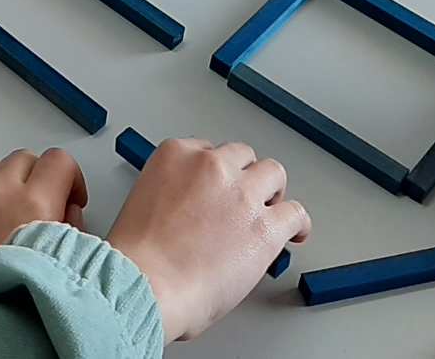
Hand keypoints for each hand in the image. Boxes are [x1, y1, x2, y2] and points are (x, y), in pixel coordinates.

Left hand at [0, 148, 87, 259]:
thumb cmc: (8, 298)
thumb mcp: (62, 263)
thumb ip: (71, 229)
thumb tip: (68, 212)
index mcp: (33, 201)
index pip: (59, 161)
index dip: (69, 178)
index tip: (69, 197)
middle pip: (24, 159)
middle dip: (36, 179)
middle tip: (38, 207)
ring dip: (1, 183)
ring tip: (4, 215)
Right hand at [106, 139, 308, 341]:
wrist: (146, 283)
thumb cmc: (137, 258)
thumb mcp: (143, 203)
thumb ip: (172, 195)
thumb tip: (190, 213)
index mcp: (175, 155)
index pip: (208, 150)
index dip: (216, 174)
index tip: (218, 189)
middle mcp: (211, 166)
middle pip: (243, 157)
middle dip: (244, 178)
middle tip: (244, 201)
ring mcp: (241, 193)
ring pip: (273, 174)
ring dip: (272, 193)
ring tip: (270, 212)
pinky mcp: (265, 226)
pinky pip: (295, 214)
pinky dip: (297, 224)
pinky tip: (295, 233)